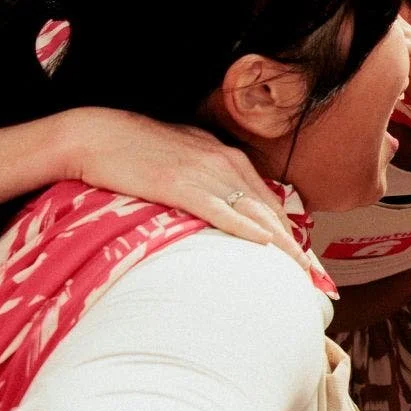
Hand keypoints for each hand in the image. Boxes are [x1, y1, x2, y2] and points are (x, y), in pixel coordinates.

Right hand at [59, 107, 303, 257]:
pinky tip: (264, 244)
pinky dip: (245, 228)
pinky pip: (220, 210)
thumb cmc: (136, 147)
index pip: (270, 201)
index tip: (309, 261)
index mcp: (228, 157)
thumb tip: (227, 202)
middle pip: (271, 210)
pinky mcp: (180, 184)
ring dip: (281, 244)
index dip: (293, 233)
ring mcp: (204, 172)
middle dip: (296, 246)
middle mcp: (224, 162)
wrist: (95, 134)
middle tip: (316, 277)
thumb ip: (210, 175)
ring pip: (253, 212)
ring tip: (300, 272)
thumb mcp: (186, 155)